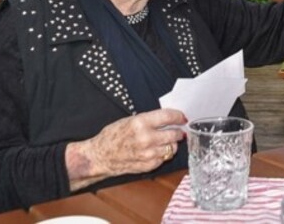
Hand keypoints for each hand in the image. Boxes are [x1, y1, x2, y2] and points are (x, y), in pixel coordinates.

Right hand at [66, 108, 186, 189]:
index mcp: (141, 123)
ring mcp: (148, 154)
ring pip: (172, 148)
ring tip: (166, 141)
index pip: (169, 117)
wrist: (100, 156)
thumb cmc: (113, 136)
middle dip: (178, 132)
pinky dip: (163, 154)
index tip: (182, 117)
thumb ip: (150, 119)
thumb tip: (169, 118)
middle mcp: (146, 138)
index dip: (179, 116)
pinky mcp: (148, 165)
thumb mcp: (130, 120)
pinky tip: (156, 150)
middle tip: (178, 130)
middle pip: (174, 134)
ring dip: (172, 144)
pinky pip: (164, 158)